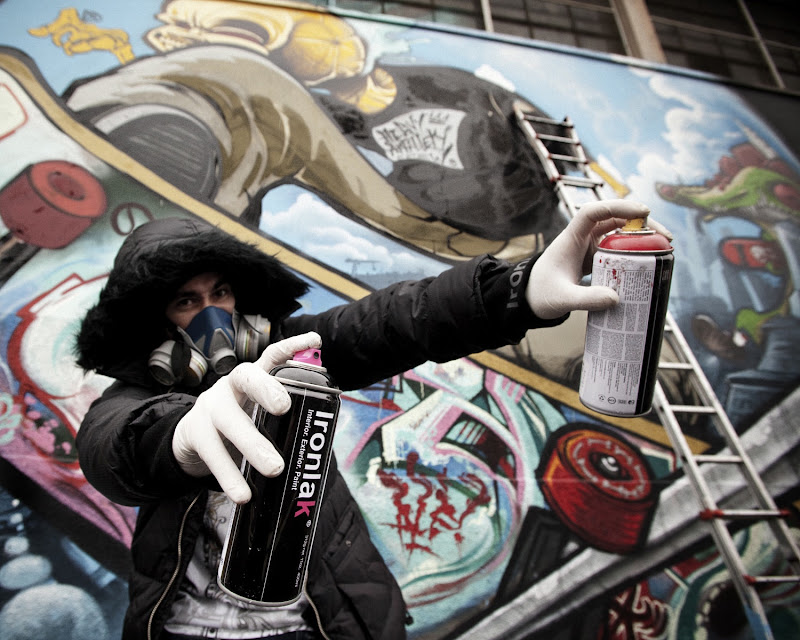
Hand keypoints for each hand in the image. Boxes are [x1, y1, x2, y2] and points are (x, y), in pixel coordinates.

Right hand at [172, 331, 321, 503]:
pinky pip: (212, 455)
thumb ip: (285, 414)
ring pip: (228, 422)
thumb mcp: (259, 412)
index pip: (272, 356)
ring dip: (251, 445)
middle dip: (266, 389)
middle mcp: (230, 386)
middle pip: (246, 378)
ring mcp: (209, 407)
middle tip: (285, 407)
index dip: (292, 347)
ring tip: (275, 468)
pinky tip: (243, 495)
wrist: (191, 440)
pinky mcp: (194, 433)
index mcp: (252, 379)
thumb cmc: (239, 423)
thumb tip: (323, 431)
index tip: (315, 340)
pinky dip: (229, 476)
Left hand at [525, 200, 671, 319]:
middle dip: (642, 223)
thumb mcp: (563, 299)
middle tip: (665, 237)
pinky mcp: (595, 259)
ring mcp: (590, 247)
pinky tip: (650, 260)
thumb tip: (615, 298)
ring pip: (620, 233)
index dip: (619, 207)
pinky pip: (618, 249)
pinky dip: (635, 251)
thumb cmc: (540, 293)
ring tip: (664, 248)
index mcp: (571, 237)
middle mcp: (582, 237)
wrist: (530, 299)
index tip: (643, 212)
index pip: (594, 212)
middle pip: (615, 219)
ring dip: (641, 237)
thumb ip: (586, 299)